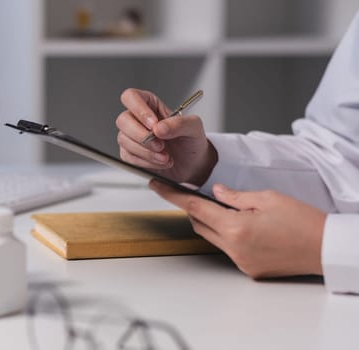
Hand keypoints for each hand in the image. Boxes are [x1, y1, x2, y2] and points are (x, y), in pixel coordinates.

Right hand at [116, 89, 216, 184]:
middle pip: (123, 120)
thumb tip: (159, 128)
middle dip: (141, 136)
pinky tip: (159, 162)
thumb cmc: (191, 141)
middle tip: (160, 145)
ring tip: (165, 157)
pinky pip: (128, 157)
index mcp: (151, 105)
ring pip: (124, 140)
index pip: (131, 97)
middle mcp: (138, 119)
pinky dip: (145, 162)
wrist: (192, 164)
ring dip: (146, 152)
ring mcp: (132, 136)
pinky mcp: (130, 153)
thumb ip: (179, 124)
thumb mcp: (194, 127)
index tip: (153, 124)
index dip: (139, 110)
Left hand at [149, 180, 325, 277]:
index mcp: (235, 227)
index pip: (193, 207)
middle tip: (201, 193)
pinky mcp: (248, 270)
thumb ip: (235, 196)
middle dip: (195, 208)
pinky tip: (247, 228)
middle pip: (199, 224)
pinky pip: (227, 249)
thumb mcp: (267, 198)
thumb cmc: (303, 221)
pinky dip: (228, 236)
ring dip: (212, 222)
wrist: (326, 248)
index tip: (156, 186)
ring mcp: (240, 262)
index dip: (172, 195)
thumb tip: (214, 192)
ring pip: (211, 238)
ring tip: (231, 210)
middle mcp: (233, 248)